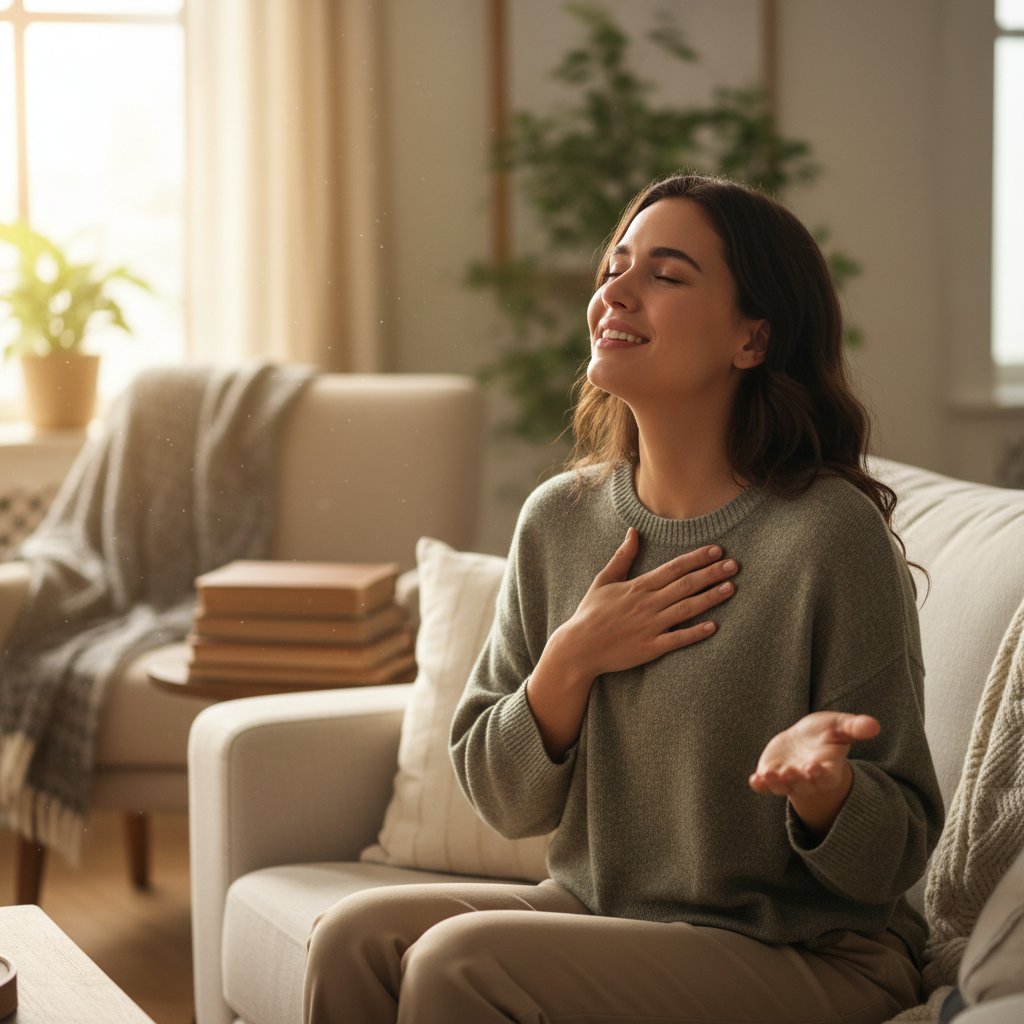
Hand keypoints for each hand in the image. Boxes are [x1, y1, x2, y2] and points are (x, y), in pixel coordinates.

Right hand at [549, 526, 737, 681]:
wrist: (578, 647)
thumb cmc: (591, 612)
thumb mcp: (604, 580)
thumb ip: (622, 557)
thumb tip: (634, 532)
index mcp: (638, 586)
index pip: (674, 568)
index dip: (697, 558)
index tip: (717, 550)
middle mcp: (648, 604)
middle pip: (686, 585)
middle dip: (712, 573)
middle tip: (735, 565)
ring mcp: (650, 626)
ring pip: (686, 609)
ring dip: (711, 598)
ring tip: (731, 588)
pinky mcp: (650, 648)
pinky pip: (677, 639)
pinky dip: (696, 633)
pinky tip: (714, 626)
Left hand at [749, 711, 879, 838]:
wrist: (803, 741)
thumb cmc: (825, 734)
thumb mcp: (840, 727)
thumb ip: (855, 727)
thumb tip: (875, 725)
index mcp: (827, 770)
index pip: (826, 777)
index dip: (820, 774)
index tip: (814, 767)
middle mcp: (808, 779)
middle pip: (803, 784)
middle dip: (797, 779)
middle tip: (790, 771)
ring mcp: (788, 780)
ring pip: (783, 787)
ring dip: (776, 783)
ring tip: (769, 775)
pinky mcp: (771, 776)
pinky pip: (764, 785)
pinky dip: (759, 785)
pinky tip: (754, 781)